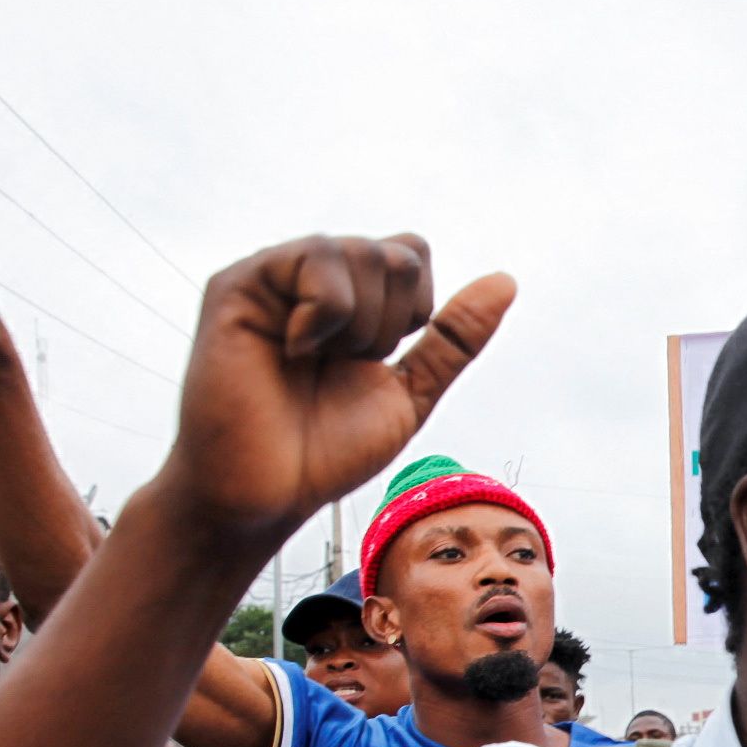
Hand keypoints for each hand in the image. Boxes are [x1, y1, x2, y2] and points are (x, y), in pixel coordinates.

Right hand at [165, 235, 516, 550]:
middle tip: (337, 369)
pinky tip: (292, 349)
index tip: (376, 362)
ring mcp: (273, 276)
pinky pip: (315, 259)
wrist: (266, 495)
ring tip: (312, 362)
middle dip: (388, 327)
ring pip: (361, 251)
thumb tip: (507, 281)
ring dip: (359, 327)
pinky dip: (325, 314)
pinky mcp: (238, 284)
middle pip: (397, 255)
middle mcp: (311, 277)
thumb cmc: (324, 451)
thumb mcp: (410, 392)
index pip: (411, 254)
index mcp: (350, 297)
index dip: (414, 309)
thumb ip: (454, 339)